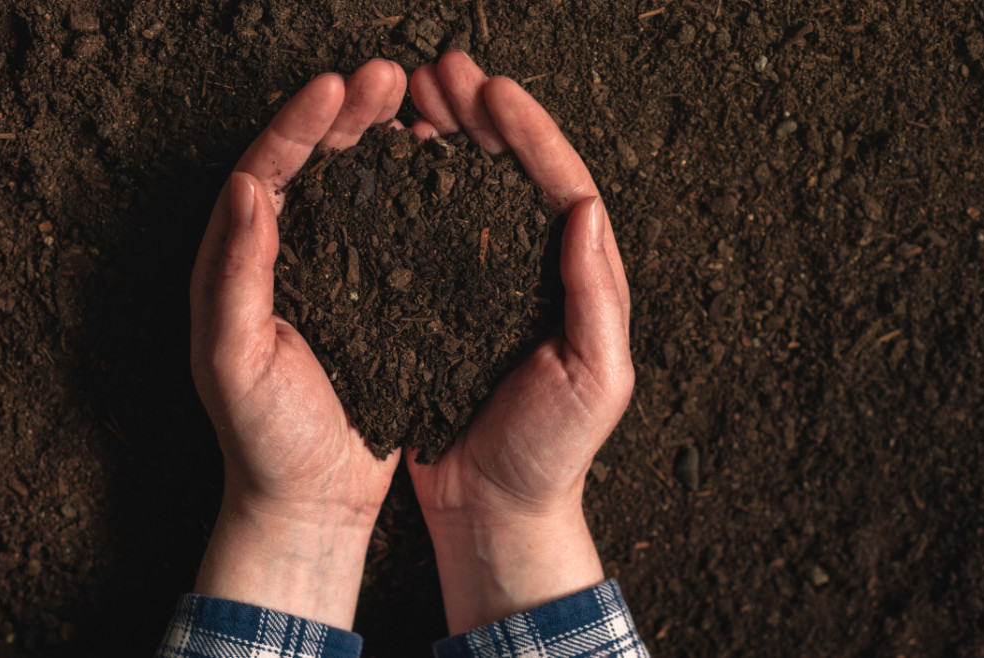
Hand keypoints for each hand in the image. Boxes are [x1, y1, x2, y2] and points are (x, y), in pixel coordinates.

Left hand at [188, 59, 407, 629]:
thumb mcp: (235, 362)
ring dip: (377, 137)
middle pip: (306, 162)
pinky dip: (406, 187)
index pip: (262, 171)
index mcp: (235, 262)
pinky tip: (434, 164)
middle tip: (388, 76)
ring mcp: (324, 270)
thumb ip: (234, 277)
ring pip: (348, 184)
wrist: (308, 496)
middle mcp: (276, 255)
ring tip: (416, 101)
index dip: (299, 124)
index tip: (339, 87)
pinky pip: (383, 224)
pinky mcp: (365, 292)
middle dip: (345, 114)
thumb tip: (244, 188)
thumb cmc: (263, 438)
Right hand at [406, 52, 634, 632]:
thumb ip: (596, 298)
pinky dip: (410, 187)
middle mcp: (531, 268)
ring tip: (411, 96)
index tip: (491, 91)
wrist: (496, 507)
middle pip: (509, 171)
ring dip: (443, 137)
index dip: (527, 133)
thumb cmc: (550, 454)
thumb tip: (588, 208)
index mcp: (577, 277)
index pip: (559, 185)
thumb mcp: (595, 381)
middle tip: (442, 71)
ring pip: (466, 189)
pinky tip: (387, 160)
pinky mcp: (439, 301)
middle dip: (479, 115)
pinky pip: (425, 229)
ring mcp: (482, 280)